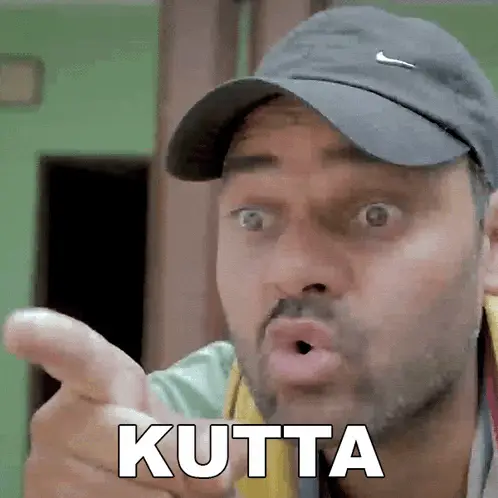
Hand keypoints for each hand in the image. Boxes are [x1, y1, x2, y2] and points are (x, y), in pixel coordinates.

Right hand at [4, 308, 245, 496]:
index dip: (53, 339)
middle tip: (205, 477)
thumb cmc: (159, 439)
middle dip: (180, 467)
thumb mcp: (191, 430)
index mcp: (95, 379)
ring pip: (123, 496)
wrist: (131, 476)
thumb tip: (223, 467)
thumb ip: (213, 442)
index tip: (21, 328)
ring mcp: (41, 471)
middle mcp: (56, 421)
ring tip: (167, 488)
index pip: (77, 355)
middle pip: (132, 445)